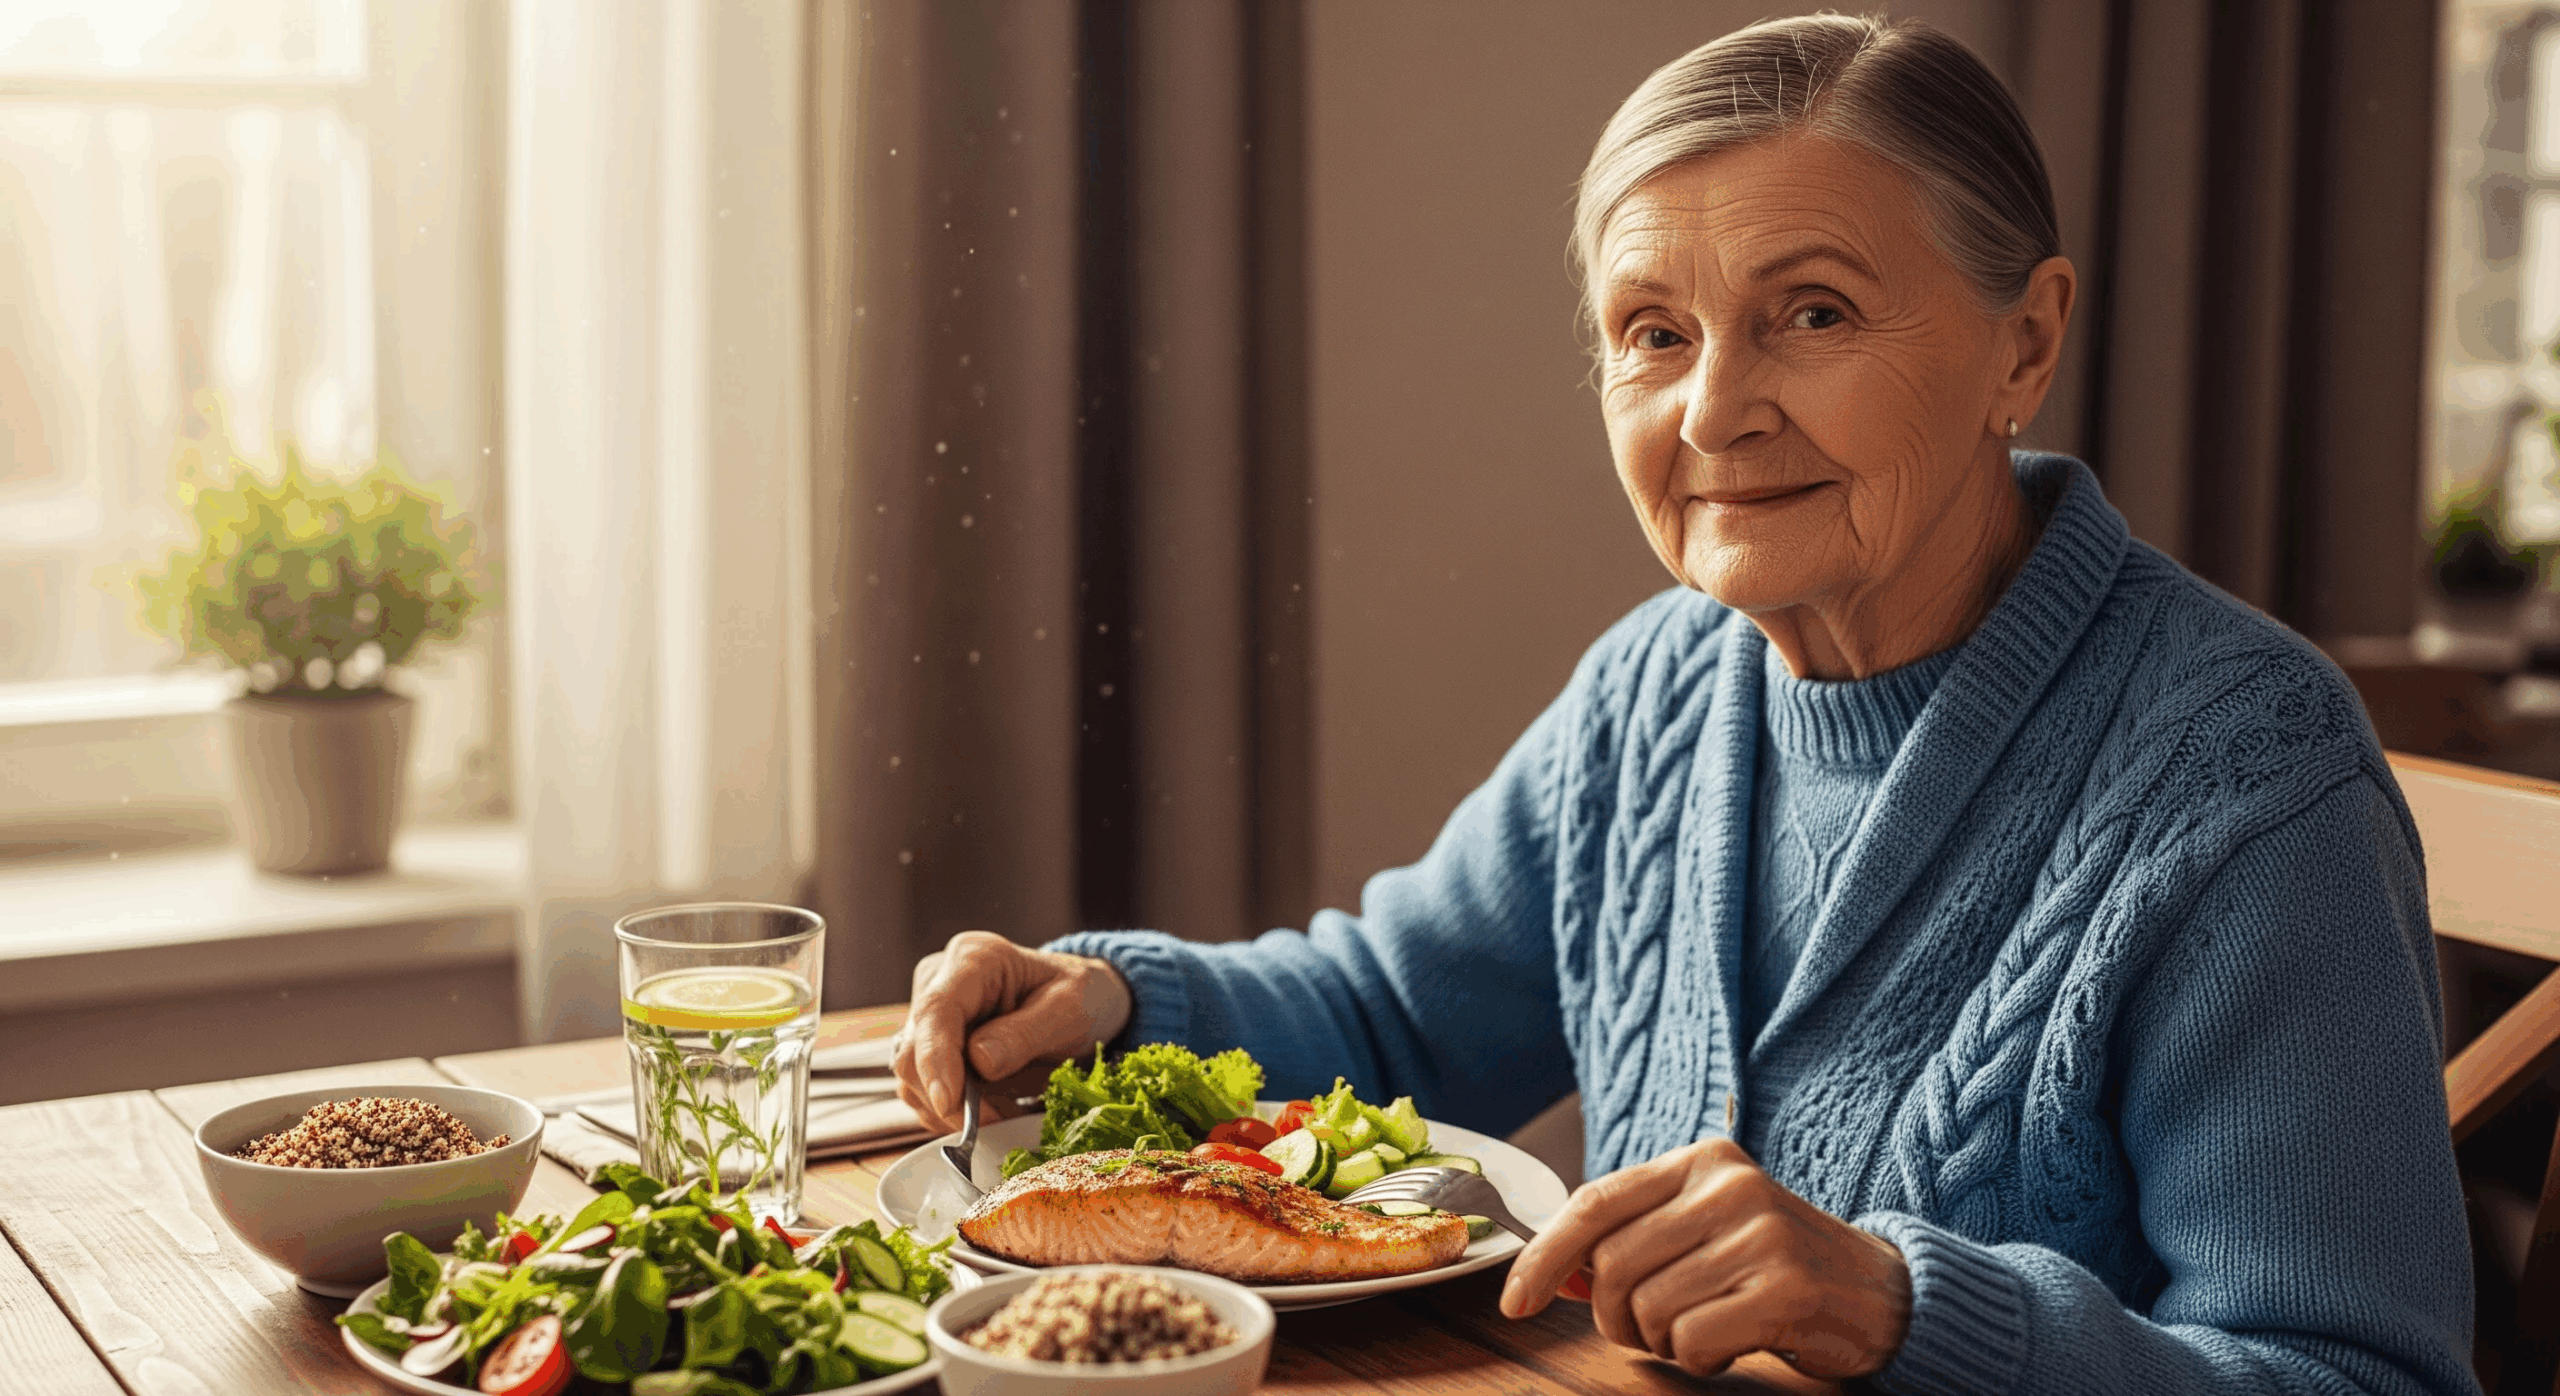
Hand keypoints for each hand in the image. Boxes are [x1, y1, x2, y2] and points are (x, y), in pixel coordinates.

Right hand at [891, 931, 1132, 1131]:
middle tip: (996, 1121)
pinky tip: (991, 1109)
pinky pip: (923, 1092)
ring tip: (1004, 1111)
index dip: (935, 1059)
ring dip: (951, 1110)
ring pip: (911, 1078)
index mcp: (974, 959)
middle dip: (948, 1097)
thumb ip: (1024, 1034)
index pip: (937, 1010)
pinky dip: (952, 1113)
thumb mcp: (1071, 1011)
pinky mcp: (929, 1049)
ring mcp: (929, 1017)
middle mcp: (939, 982)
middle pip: (912, 1050)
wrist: (1083, 1002)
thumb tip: (979, 1061)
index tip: (949, 1102)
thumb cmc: (1081, 997)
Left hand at [1500, 1138, 1910, 1381]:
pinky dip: (1699, 1357)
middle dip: (1614, 1318)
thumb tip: (1552, 1274)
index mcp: (1701, 1160)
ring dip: (1662, 1342)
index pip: (1594, 1203)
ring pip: (1648, 1309)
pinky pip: (1691, 1339)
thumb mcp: (1706, 1234)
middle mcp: (1728, 1185)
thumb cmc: (1777, 1267)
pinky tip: (1734, 1342)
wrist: (1884, 1293)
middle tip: (1652, 1331)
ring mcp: (1759, 1232)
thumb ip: (1633, 1244)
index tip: (1515, 1303)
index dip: (1544, 1256)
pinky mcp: (1785, 1285)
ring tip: (1705, 1331)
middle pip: (1612, 1265)